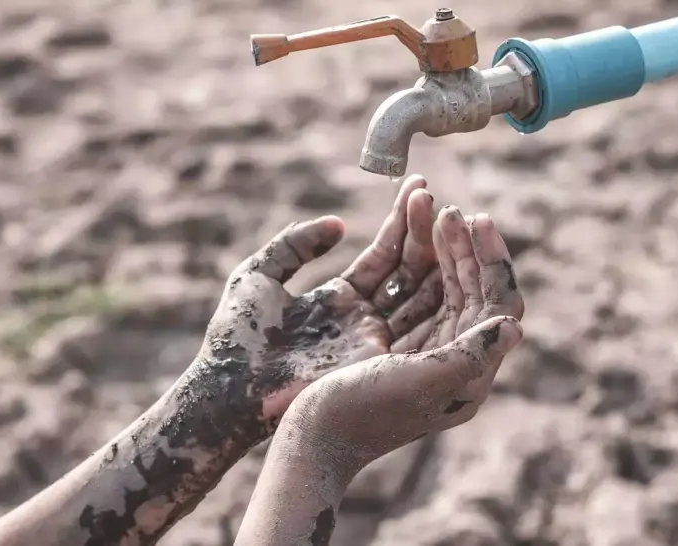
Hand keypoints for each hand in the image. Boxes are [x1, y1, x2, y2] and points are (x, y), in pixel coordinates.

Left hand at [194, 175, 441, 435]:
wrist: (228, 388)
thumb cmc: (236, 336)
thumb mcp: (258, 275)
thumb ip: (295, 244)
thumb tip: (338, 224)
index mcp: (340, 299)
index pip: (382, 255)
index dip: (400, 222)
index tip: (418, 187)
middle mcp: (365, 318)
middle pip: (407, 270)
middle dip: (422, 231)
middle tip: (433, 194)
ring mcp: (375, 339)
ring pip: (419, 291)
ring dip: (433, 254)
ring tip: (447, 213)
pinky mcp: (377, 358)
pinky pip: (417, 320)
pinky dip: (435, 289)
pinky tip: (448, 256)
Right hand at [282, 210, 524, 467]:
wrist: (310, 442)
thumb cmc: (359, 415)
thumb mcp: (418, 383)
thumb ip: (469, 356)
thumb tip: (515, 326)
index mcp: (467, 373)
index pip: (497, 305)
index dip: (492, 260)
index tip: (476, 219)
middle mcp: (449, 358)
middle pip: (470, 289)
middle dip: (463, 245)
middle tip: (450, 209)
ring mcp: (418, 348)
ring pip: (439, 283)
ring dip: (436, 244)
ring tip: (426, 203)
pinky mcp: (388, 341)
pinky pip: (409, 289)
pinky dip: (408, 257)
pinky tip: (403, 227)